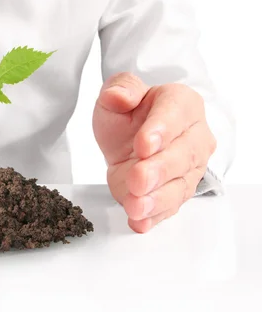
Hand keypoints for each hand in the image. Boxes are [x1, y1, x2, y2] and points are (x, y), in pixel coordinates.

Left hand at [93, 72, 216, 232]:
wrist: (130, 140)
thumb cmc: (131, 115)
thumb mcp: (119, 93)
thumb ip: (120, 90)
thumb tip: (119, 96)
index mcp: (182, 104)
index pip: (176, 114)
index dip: (160, 130)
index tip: (143, 144)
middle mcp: (194, 136)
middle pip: (182, 155)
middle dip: (158, 170)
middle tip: (137, 179)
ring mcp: (189, 168)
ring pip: (179, 186)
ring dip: (157, 199)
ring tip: (136, 206)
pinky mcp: (176, 192)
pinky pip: (169, 207)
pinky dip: (154, 216)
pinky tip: (139, 221)